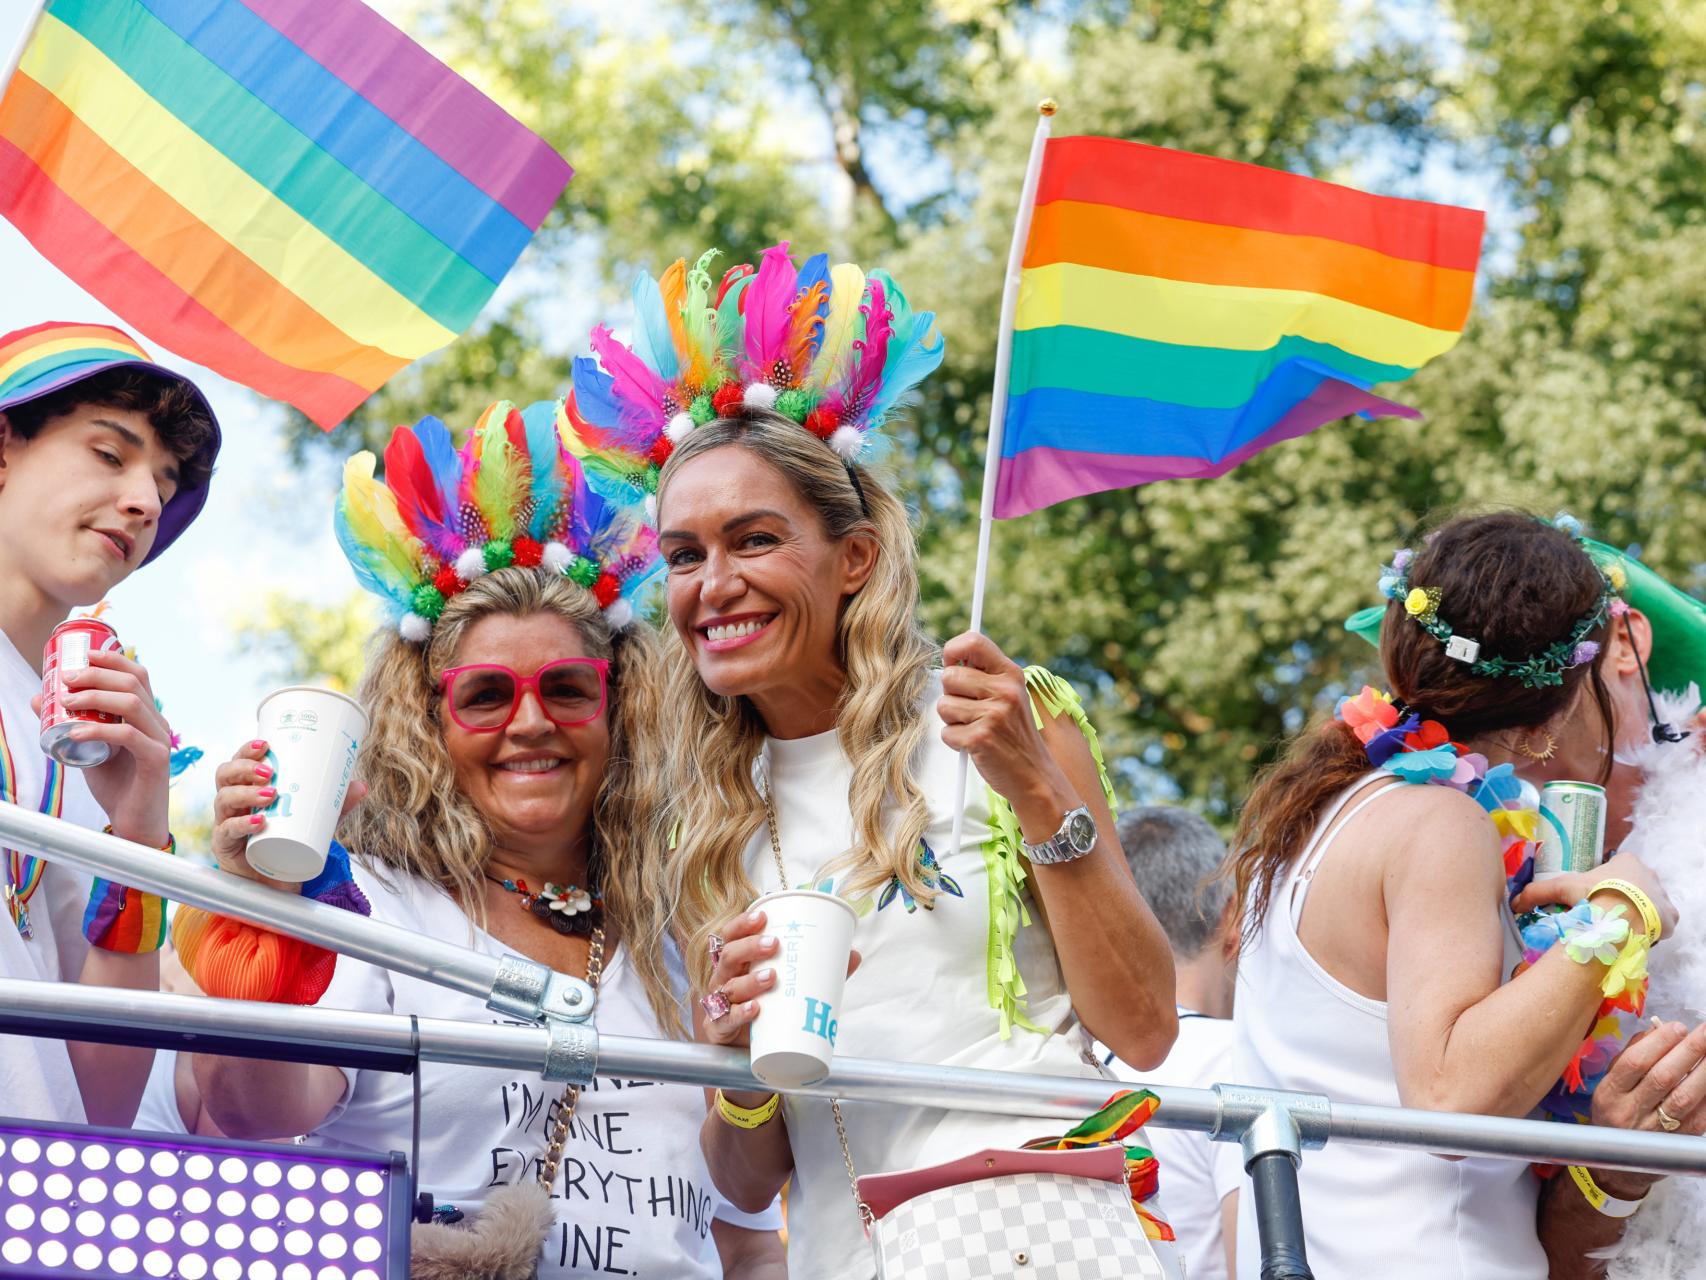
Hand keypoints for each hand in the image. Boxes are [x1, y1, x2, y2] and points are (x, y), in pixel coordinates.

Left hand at [33, 649, 170, 845]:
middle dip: (97, 675)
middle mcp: (158, 723)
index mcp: (147, 716)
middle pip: (133, 683)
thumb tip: (39, 699)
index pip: (137, 675)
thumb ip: (70, 724)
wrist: (134, 824)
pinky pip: (129, 736)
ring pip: (132, 704)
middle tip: (66, 680)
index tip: (83, 655)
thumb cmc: (116, 786)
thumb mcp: (87, 749)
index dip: (112, 660)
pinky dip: (100, 730)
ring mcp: (160, 741)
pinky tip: (76, 732)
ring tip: (66, 702)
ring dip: (95, 698)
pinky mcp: (157, 760)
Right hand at [211, 740, 365, 889]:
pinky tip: (258, 821)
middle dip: (244, 767)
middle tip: (269, 771)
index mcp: (248, 788)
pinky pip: (226, 831)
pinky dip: (241, 824)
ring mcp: (225, 823)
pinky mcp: (224, 846)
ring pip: (223, 799)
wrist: (277, 882)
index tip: (265, 744)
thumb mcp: (317, 821)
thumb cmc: (290, 843)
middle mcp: (232, 802)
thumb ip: (337, 805)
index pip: (239, 762)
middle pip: (224, 775)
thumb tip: (362, 786)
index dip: (247, 750)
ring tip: (271, 794)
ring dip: (246, 792)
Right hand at [695, 908, 859, 1051]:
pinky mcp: (720, 1030)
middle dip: (750, 947)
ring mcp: (720, 1005)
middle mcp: (725, 979)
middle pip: (729, 957)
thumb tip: (853, 955)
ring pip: (729, 987)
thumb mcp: (790, 986)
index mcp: (738, 963)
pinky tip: (754, 1009)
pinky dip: (740, 1013)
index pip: (731, 936)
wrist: (751, 1051)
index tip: (762, 916)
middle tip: (775, 944)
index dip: (742, 924)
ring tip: (772, 976)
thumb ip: (819, 972)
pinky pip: (725, 1020)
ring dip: (749, 980)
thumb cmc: (769, 1008)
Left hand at [938, 632, 1074, 836]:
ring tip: (975, 728)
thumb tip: (950, 660)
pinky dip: (956, 742)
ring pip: (943, 705)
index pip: (973, 641)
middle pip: (949, 676)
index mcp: (1011, 674)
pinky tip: (976, 745)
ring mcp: (993, 714)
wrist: (1034, 775)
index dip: (952, 651)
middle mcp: (1005, 690)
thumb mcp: (1010, 696)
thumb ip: (985, 676)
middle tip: (971, 711)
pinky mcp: (980, 738)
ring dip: (953, 721)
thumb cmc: (1015, 735)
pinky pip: (946, 732)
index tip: (951, 664)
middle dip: (951, 696)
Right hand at [1510, 850, 1676, 939]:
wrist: (1626, 916)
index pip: (1616, 869)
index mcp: (1626, 862)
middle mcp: (1649, 874)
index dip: (1604, 883)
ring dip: (1636, 914)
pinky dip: (1650, 928)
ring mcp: (1663, 895)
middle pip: (1633, 886)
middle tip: (1604, 916)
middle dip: (1621, 899)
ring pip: (1647, 904)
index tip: (1594, 898)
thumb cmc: (1596, 895)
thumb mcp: (1562, 889)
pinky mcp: (1672, 916)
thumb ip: (1537, 893)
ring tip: (1618, 929)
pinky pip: (1661, 921)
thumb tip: (1514, 903)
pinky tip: (1635, 935)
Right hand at [1584, 1019, 1705, 1198]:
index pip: (1635, 1063)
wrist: (1621, 1164)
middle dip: (1688, 1051)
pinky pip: (1700, 1115)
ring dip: (1704, 1071)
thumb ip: (1630, 1055)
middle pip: (1663, 1078)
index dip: (1658, 1043)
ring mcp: (1657, 1130)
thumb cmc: (1615, 1112)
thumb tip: (1657, 1030)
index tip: (1678, 1027)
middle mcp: (1631, 1113)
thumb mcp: (1610, 1083)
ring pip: (1684, 1097)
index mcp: (1610, 1094)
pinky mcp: (1680, 1139)